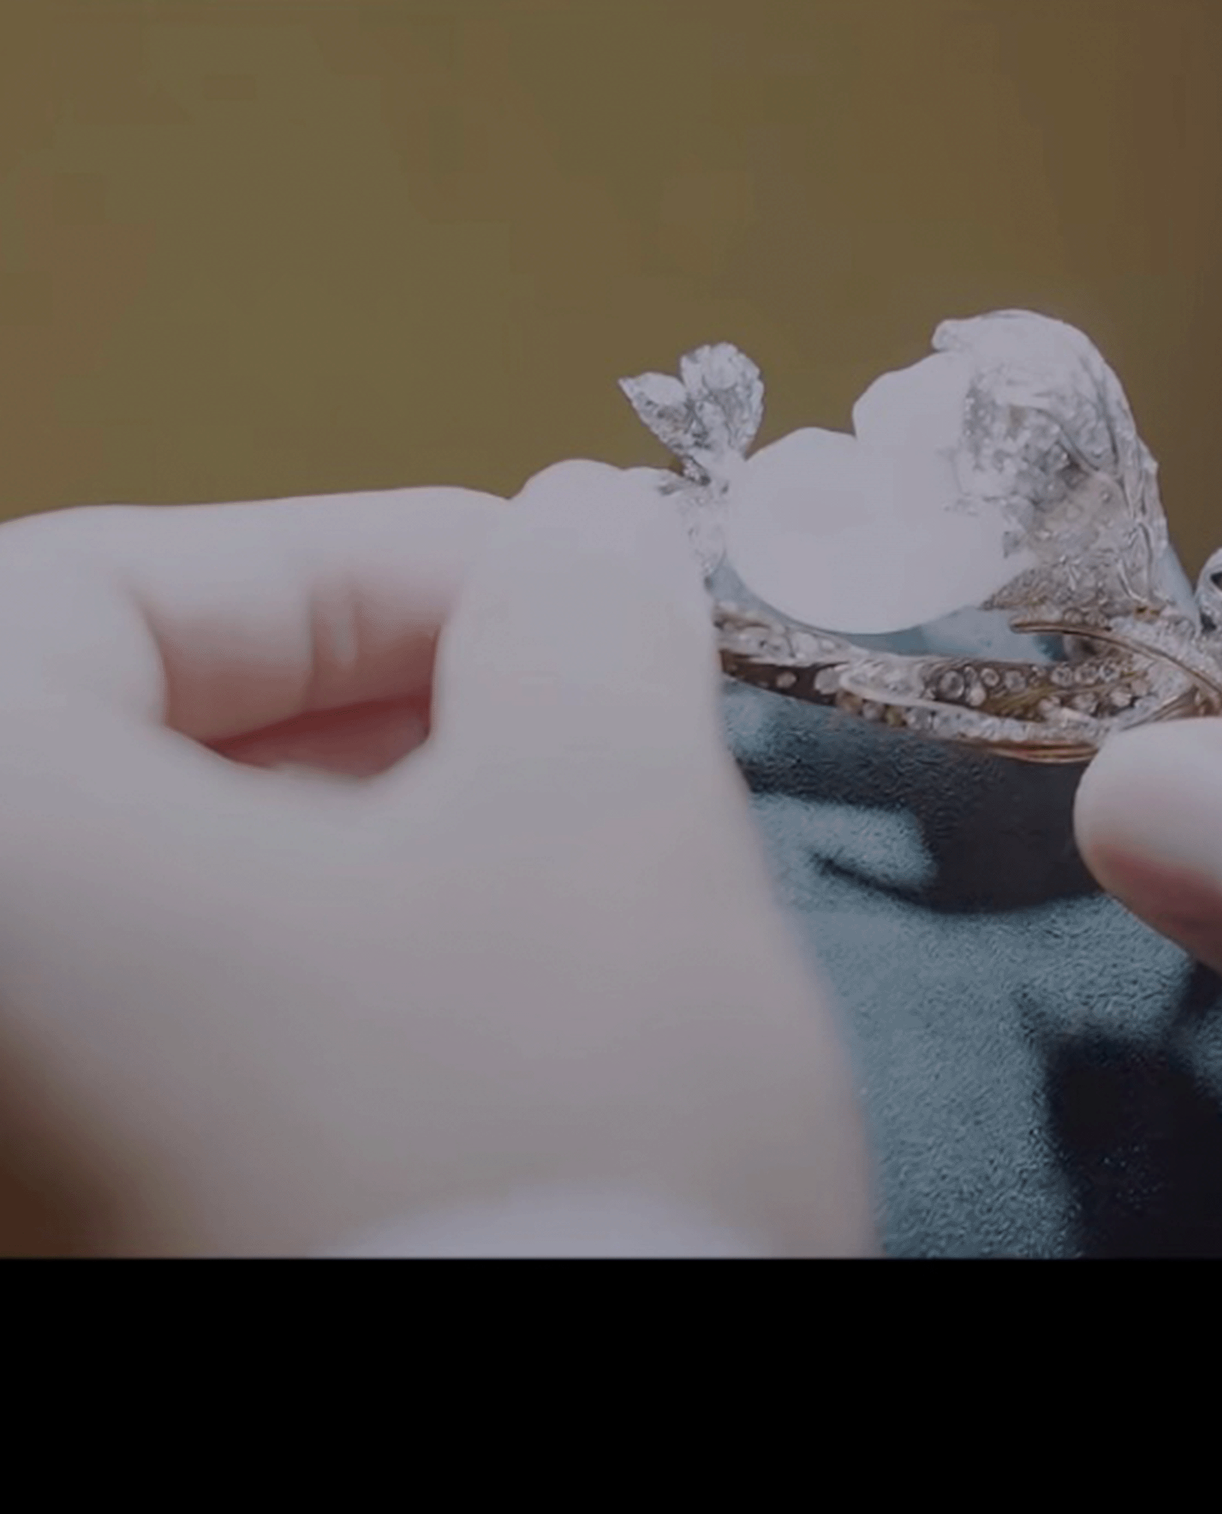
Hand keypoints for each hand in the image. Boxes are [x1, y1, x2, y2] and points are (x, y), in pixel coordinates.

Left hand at [0, 464, 873, 1255]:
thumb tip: (580, 535)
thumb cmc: (539, 1168)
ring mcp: (21, 1158)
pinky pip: (180, 1050)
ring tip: (566, 867)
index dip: (359, 560)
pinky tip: (488, 1014)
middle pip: (116, 760)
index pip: (107, 590)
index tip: (554, 586)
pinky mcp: (98, 1238)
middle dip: (378, 708)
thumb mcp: (609, 830)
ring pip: (163, 920)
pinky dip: (319, 995)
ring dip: (366, 847)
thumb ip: (580, 625)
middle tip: (577, 715)